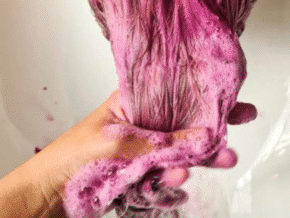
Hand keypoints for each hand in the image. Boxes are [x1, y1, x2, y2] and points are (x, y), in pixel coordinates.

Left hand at [22, 90, 255, 216]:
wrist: (51, 196)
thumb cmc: (72, 156)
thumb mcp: (118, 143)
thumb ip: (160, 143)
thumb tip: (201, 136)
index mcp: (134, 103)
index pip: (175, 94)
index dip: (203, 94)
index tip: (231, 97)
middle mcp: (144, 124)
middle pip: (184, 123)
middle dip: (211, 128)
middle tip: (238, 125)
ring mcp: (145, 150)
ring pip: (180, 152)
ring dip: (201, 157)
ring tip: (223, 158)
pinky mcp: (144, 173)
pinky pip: (167, 175)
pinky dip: (174, 182)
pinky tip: (179, 184)